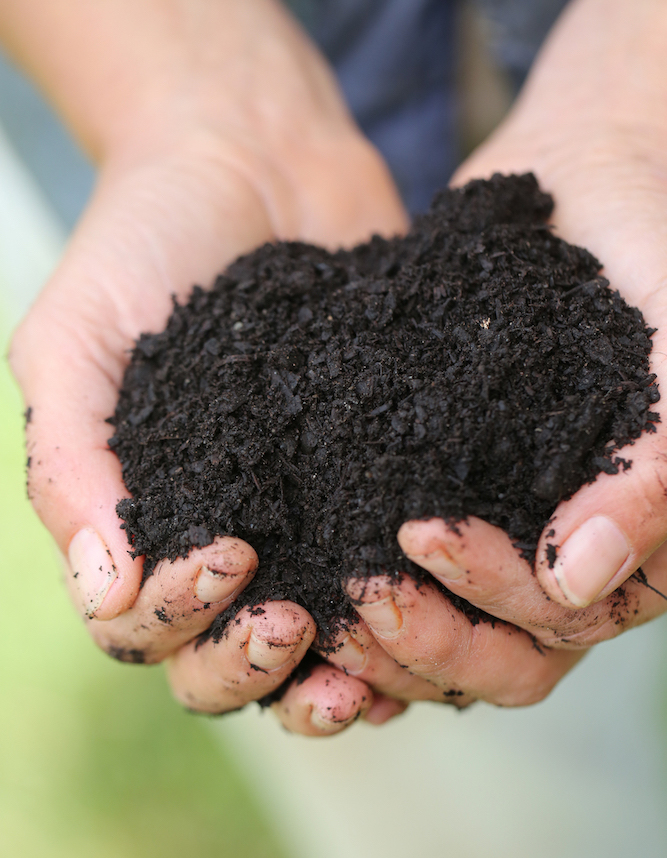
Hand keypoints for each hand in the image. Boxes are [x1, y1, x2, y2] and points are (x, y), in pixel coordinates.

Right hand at [6, 0, 406, 728]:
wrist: (251, 161)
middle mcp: (220, 534)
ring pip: (311, 650)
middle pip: (222, 663)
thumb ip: (69, 461)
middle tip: (295, 626)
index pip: (140, 624)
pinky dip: (404, 621)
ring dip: (335, 678)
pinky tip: (433, 614)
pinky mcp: (374, 483)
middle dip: (252, 668)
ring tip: (369, 669)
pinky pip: (388, 581)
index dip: (176, 620)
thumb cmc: (145, 243)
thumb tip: (100, 587)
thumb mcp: (75, 340)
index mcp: (142, 516)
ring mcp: (302, 517)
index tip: (229, 557)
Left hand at [271, 0, 666, 724]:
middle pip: (506, 655)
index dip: (495, 601)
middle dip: (430, 638)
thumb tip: (582, 578)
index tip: (418, 534)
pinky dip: (364, 595)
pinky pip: (411, 571)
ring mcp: (516, 527)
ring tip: (315, 606)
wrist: (591, 178)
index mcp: (641, 536)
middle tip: (356, 593)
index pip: (566, 621)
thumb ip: (659, 462)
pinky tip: (307, 578)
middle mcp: (576, 550)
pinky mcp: (457, 488)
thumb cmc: (651, 242)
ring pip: (456, 633)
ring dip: (388, 639)